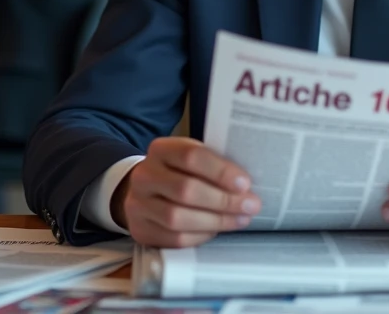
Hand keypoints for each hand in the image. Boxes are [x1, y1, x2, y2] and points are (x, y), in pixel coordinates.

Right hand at [110, 137, 260, 248]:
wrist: (145, 191)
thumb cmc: (180, 172)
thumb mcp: (193, 158)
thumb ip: (214, 165)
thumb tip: (247, 185)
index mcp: (161, 150)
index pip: (190, 157)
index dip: (220, 171)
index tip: (245, 183)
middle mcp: (144, 175)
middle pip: (185, 189)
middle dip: (223, 200)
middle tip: (251, 205)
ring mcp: (138, 204)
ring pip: (178, 218)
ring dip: (216, 221)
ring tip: (240, 219)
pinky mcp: (140, 230)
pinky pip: (174, 239)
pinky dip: (200, 236)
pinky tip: (217, 230)